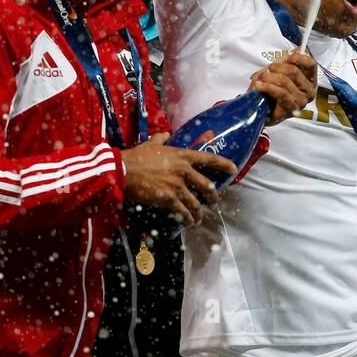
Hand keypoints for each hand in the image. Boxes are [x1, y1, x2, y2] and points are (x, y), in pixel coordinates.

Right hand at [120, 133, 236, 225]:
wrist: (122, 171)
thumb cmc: (136, 157)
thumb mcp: (151, 144)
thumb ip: (161, 139)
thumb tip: (165, 134)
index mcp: (182, 155)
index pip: (209, 159)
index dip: (224, 164)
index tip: (234, 169)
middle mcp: (184, 170)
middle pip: (207, 186)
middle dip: (213, 197)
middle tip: (214, 202)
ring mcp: (177, 185)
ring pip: (196, 203)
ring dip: (199, 212)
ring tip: (199, 218)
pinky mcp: (168, 199)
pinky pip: (183, 211)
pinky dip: (188, 218)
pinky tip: (189, 222)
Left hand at [248, 48, 316, 124]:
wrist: (259, 108)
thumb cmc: (270, 89)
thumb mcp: (278, 70)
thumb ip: (288, 60)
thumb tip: (298, 49)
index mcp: (310, 80)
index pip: (311, 64)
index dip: (299, 58)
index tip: (287, 57)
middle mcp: (310, 91)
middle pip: (295, 71)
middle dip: (277, 68)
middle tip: (267, 70)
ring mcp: (302, 101)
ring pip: (285, 81)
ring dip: (269, 78)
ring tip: (260, 79)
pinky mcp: (292, 109)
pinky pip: (281, 93)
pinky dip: (268, 87)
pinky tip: (260, 85)